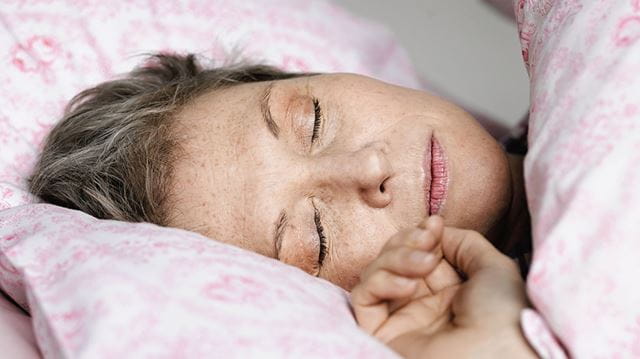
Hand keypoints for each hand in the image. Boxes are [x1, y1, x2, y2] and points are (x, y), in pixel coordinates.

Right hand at [389, 226, 537, 357]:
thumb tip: (436, 228)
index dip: (421, 233)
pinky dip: (380, 282)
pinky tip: (407, 287)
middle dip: (407, 241)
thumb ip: (465, 242)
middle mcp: (422, 302)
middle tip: (427, 241)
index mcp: (450, 289)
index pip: (419, 251)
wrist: (497, 356)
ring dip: (397, 258)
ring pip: (376, 271)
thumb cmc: (504, 317)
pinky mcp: (382, 331)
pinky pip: (363, 296)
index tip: (433, 225)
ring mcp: (401, 317)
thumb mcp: (494, 267)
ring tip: (424, 265)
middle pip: (393, 256)